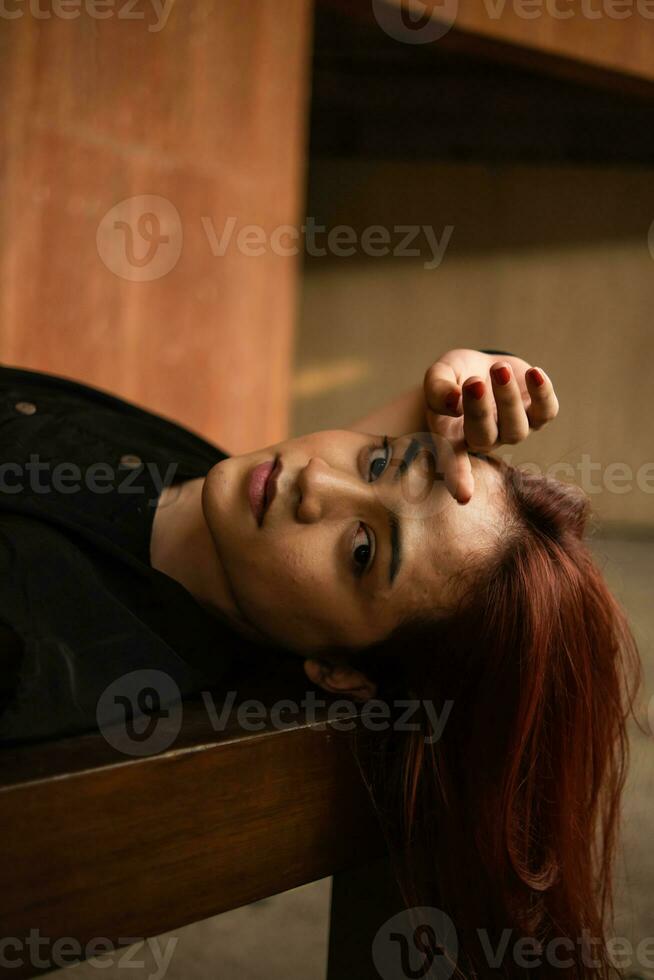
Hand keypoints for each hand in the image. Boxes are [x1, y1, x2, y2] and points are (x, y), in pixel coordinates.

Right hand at [422, 348, 558, 503]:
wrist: (480, 366)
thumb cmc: (453, 378)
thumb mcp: (438, 376)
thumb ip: (438, 389)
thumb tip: (453, 401)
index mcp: (452, 436)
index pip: (453, 461)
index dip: (458, 478)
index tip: (463, 496)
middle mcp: (484, 440)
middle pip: (485, 438)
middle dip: (480, 411)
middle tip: (473, 383)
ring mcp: (512, 429)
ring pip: (517, 427)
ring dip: (509, 398)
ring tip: (499, 369)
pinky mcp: (537, 414)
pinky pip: (547, 411)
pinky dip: (543, 393)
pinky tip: (534, 373)